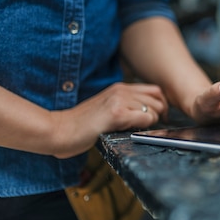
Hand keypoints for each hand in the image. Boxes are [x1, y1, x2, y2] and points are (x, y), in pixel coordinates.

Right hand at [50, 82, 167, 157]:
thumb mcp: (107, 108)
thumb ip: (127, 105)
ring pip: (154, 110)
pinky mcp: (117, 113)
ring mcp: (119, 100)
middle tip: (146, 127)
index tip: (158, 118)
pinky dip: (143, 127)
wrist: (59, 131)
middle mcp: (122, 90)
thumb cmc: (81, 126)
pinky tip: (128, 130)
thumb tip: (152, 113)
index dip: (161, 105)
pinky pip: (146, 119)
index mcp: (120, 88)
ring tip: (132, 129)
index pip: (155, 91)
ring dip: (149, 123)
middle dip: (158, 116)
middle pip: (159, 100)